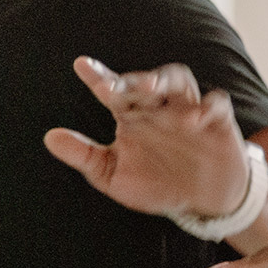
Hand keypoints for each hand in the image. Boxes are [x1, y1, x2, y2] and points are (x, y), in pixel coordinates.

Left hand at [43, 58, 248, 218]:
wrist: (202, 203)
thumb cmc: (156, 184)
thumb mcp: (113, 176)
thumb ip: (83, 155)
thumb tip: (49, 137)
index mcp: (132, 117)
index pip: (114, 91)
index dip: (99, 76)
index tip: (82, 65)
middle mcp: (159, 109)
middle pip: (147, 81)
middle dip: (132, 81)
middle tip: (118, 88)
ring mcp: (189, 112)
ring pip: (179, 80)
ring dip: (165, 81)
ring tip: (151, 89)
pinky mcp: (218, 123)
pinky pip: (216, 103)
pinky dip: (207, 105)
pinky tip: (194, 118)